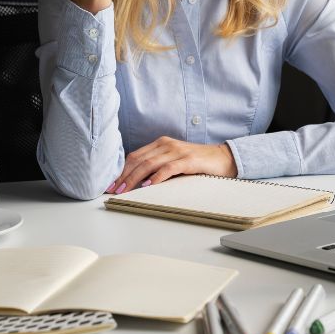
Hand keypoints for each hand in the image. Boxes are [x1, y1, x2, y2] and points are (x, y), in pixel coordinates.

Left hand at [107, 137, 237, 193]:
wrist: (222, 158)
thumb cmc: (197, 162)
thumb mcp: (173, 161)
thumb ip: (157, 165)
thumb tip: (136, 180)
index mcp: (161, 143)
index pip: (135, 156)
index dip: (121, 170)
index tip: (112, 184)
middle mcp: (166, 144)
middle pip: (138, 160)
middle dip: (124, 176)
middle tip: (114, 190)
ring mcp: (177, 151)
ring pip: (149, 164)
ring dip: (134, 178)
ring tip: (125, 190)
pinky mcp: (188, 160)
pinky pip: (168, 168)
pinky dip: (156, 177)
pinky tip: (148, 185)